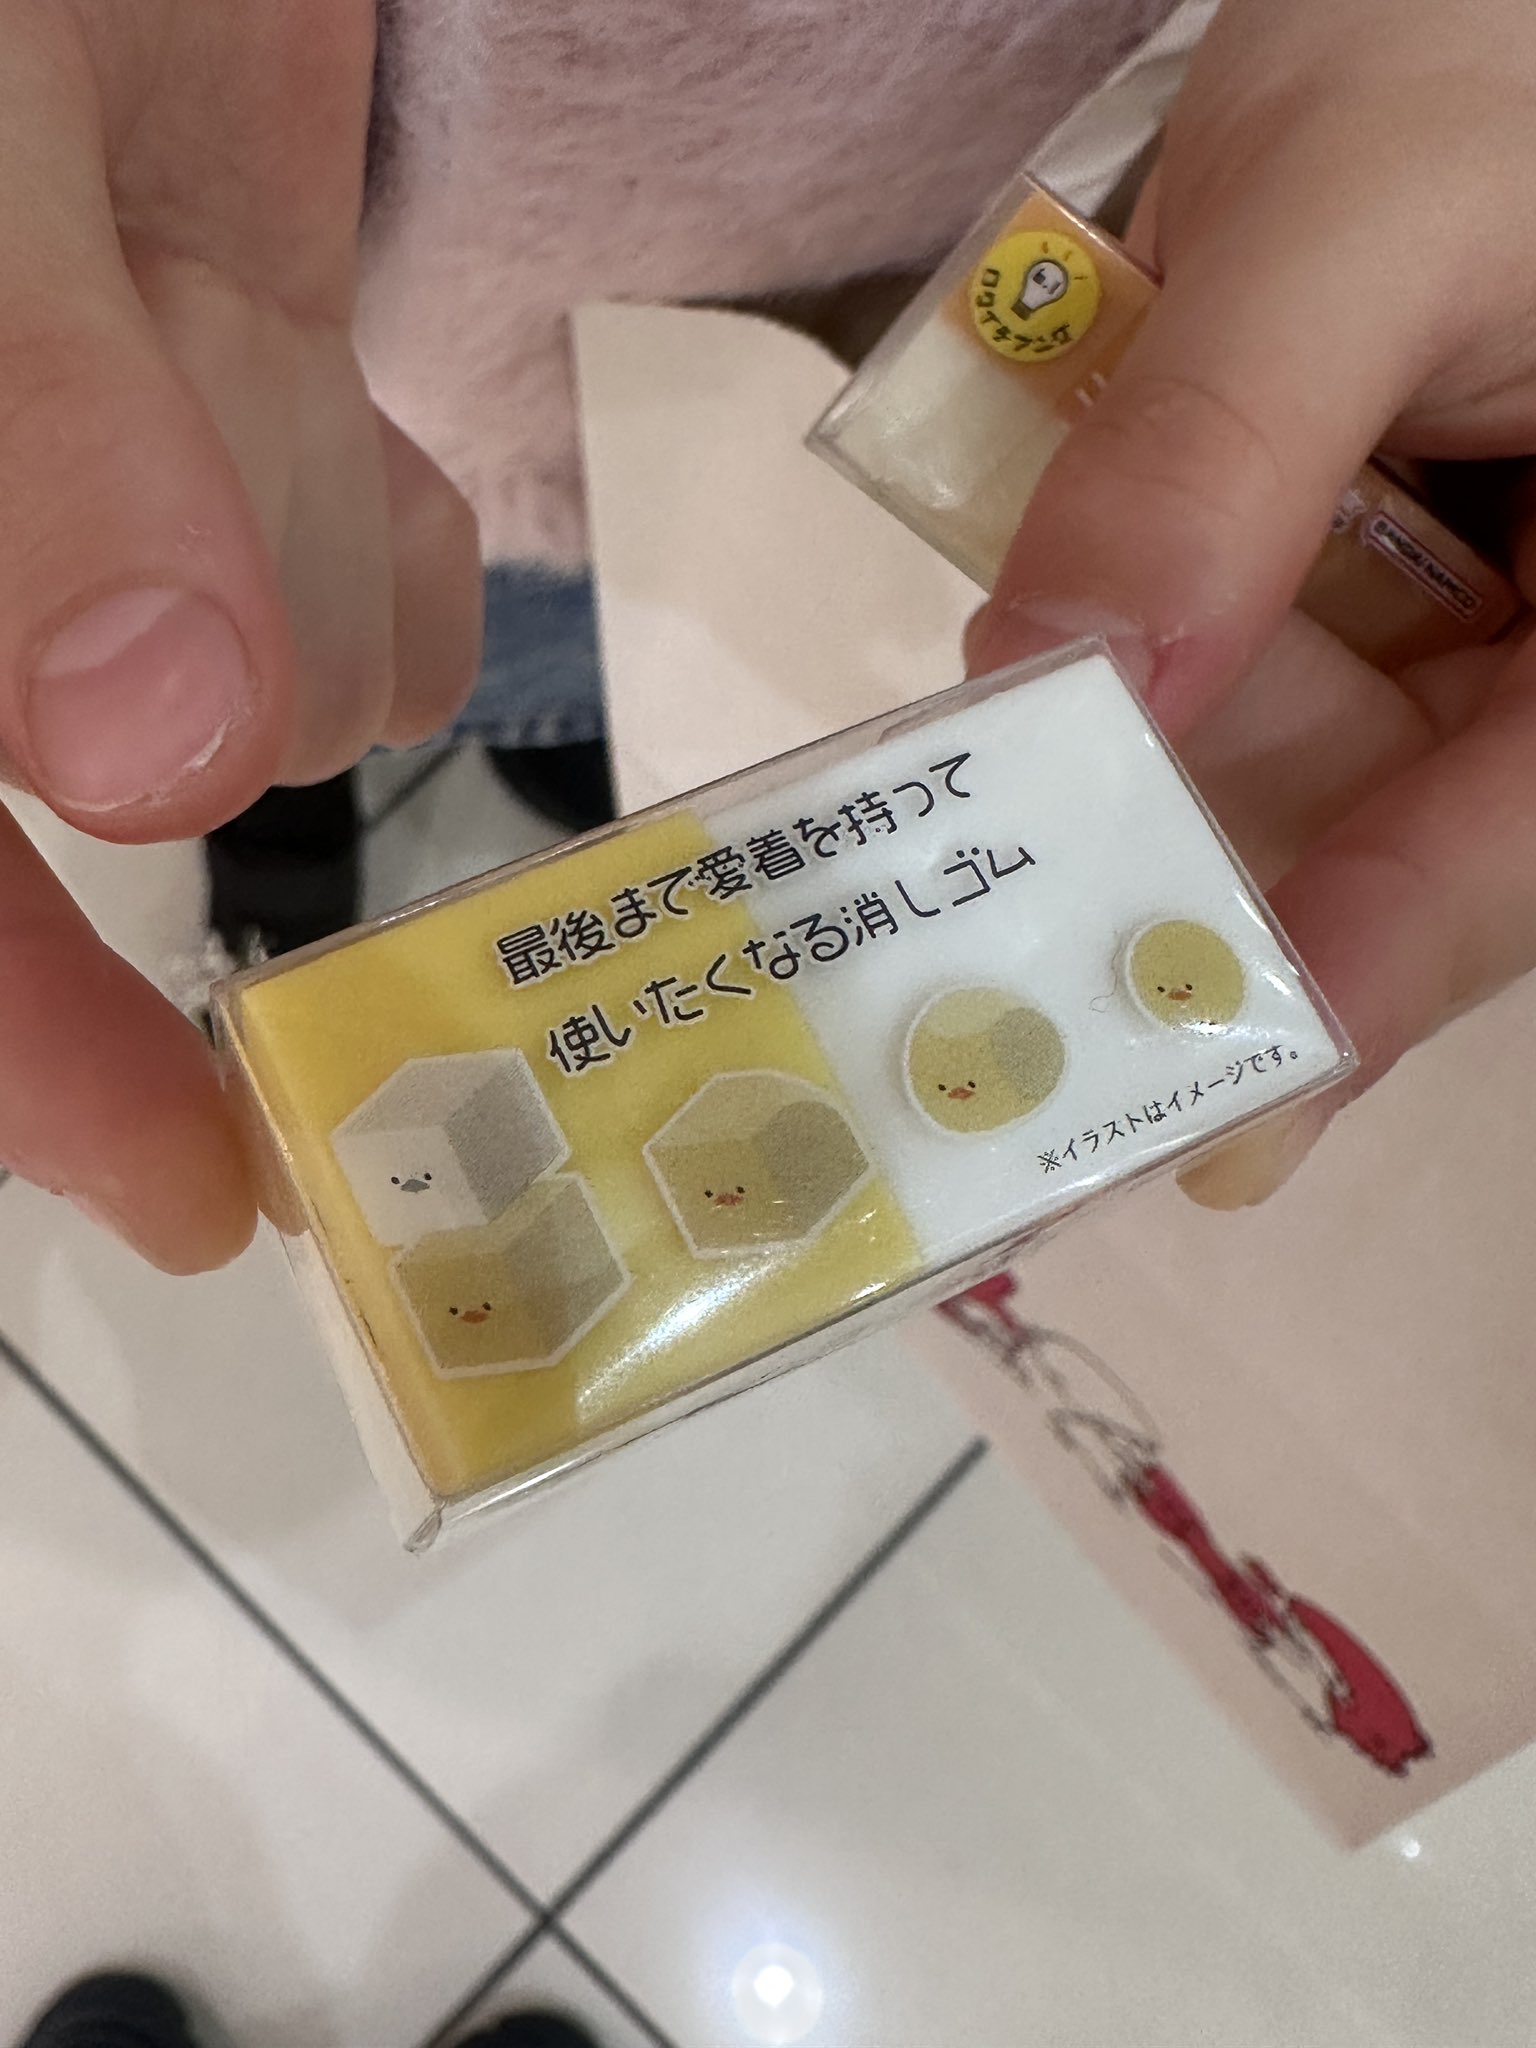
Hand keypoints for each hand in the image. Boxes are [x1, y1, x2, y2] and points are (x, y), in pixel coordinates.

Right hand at [0, 1, 482, 1269]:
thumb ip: (34, 441)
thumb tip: (156, 752)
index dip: (31, 1066)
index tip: (200, 1198)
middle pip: (170, 763)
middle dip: (216, 580)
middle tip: (164, 304)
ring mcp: (119, 539)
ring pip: (318, 669)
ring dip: (291, 470)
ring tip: (172, 266)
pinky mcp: (262, 461)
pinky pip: (403, 593)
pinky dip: (393, 514)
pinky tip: (297, 384)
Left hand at [968, 0, 1535, 1203]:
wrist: (1456, 9)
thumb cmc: (1477, 46)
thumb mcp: (1349, 209)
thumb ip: (1218, 446)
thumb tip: (1066, 676)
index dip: (1393, 956)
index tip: (1239, 1114)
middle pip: (1445, 845)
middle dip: (1258, 942)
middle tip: (1090, 1096)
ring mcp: (1494, 635)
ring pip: (1353, 798)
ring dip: (1187, 855)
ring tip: (1024, 967)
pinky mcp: (1399, 614)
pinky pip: (1294, 714)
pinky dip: (1171, 746)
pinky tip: (1057, 782)